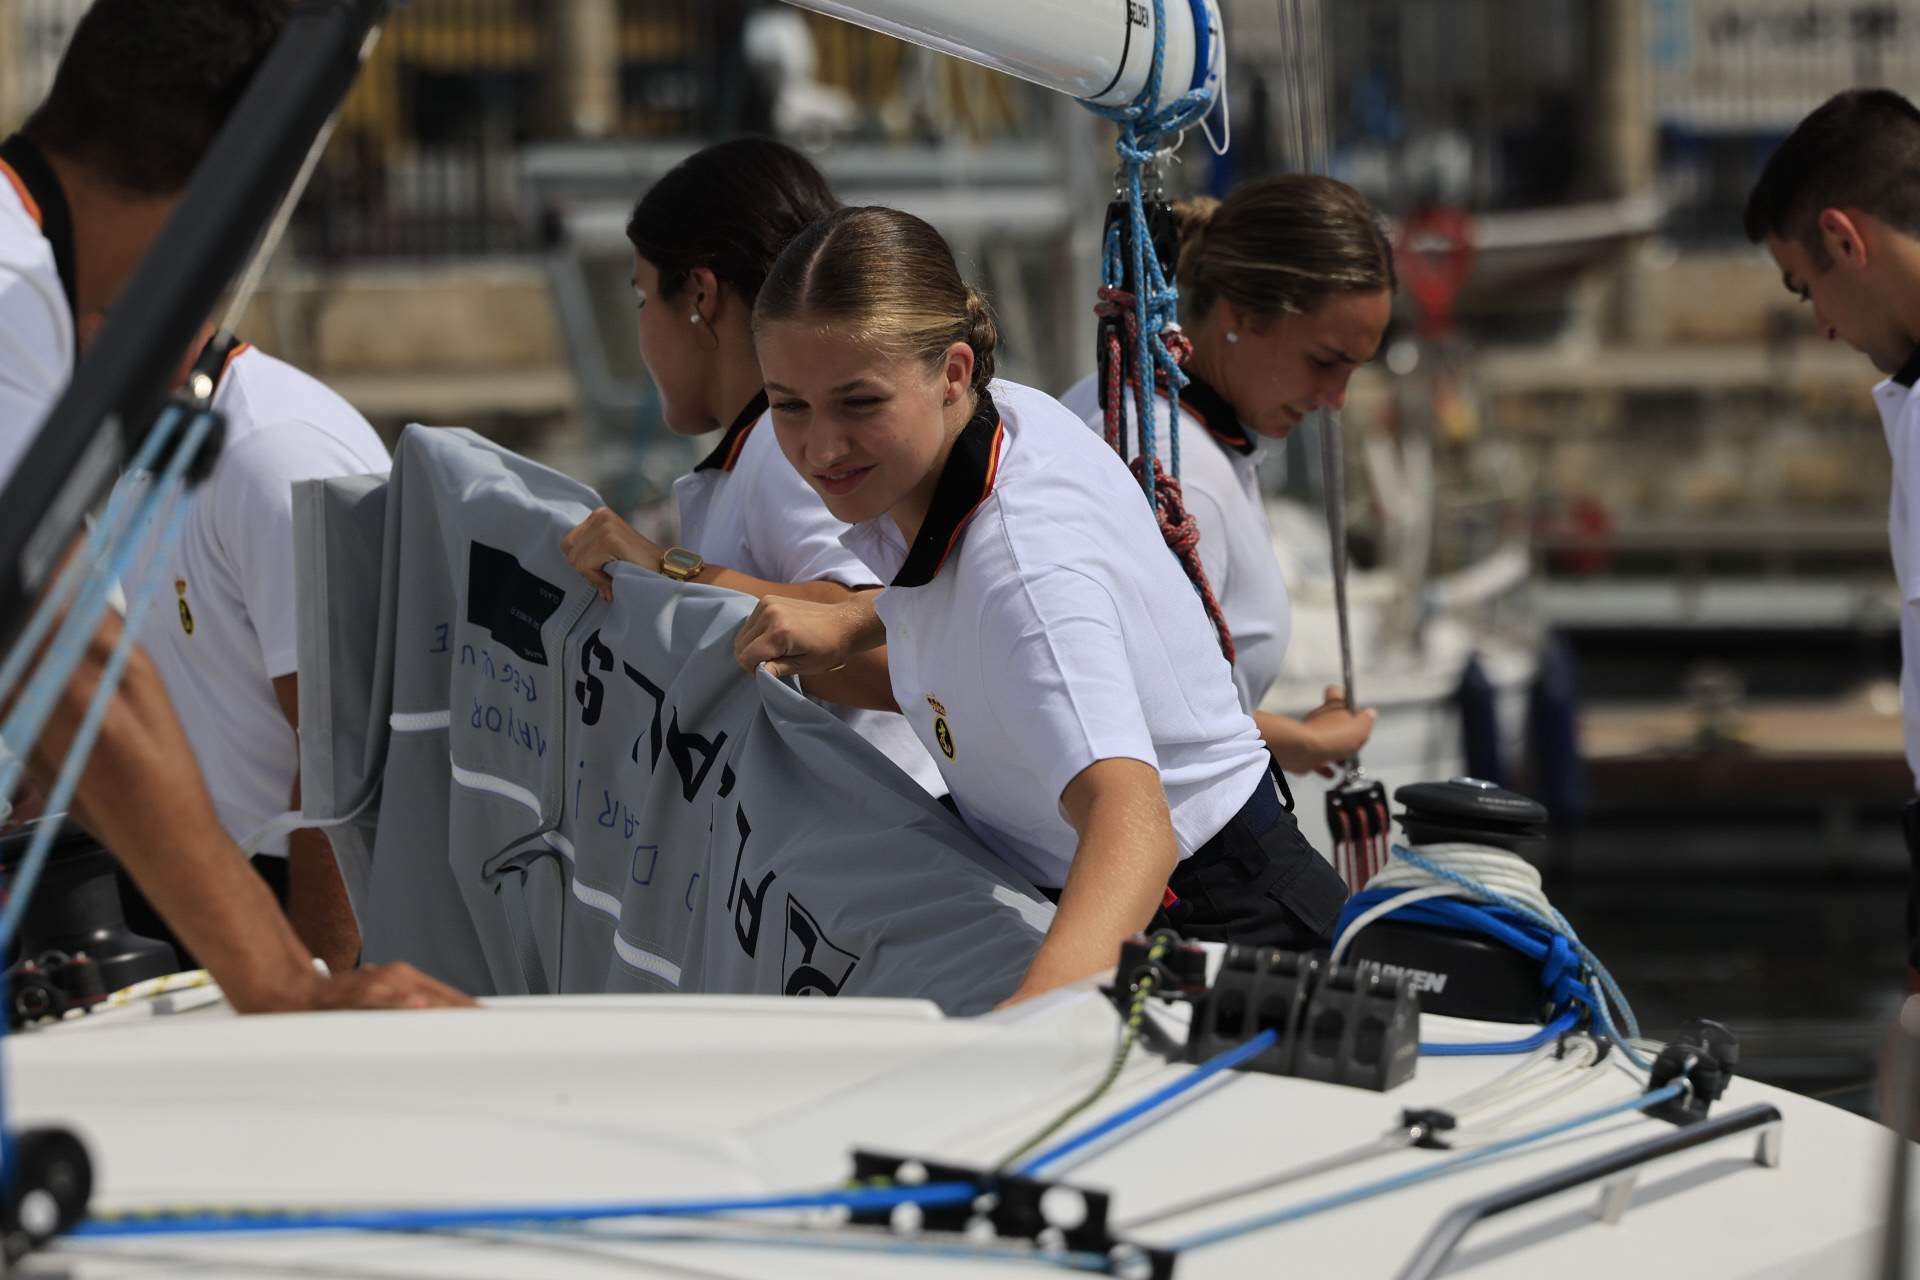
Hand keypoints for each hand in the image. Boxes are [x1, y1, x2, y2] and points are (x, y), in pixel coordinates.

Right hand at [248, 961, 473, 1012]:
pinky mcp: (355, 991)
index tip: (497, 1025)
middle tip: (494, 1029)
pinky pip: (382, 997)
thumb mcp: (380, 1011)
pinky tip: (420, 1005)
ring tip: (471, 1019)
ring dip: (445, 1007)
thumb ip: (408, 1019)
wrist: (294, 995)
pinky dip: (401, 1001)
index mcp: (406, 982)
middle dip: (469, 1013)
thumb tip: (437, 1030)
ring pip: (420, 994)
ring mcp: (377, 982)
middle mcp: (396, 977)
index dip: (473, 1012)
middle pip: (444, 996)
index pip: (450, 998)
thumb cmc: (338, 1007)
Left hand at [561, 507, 662, 600]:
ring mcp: (604, 526)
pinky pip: (586, 566)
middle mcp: (599, 515)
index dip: (583, 560)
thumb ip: (589, 551)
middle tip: (607, 573)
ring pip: (576, 560)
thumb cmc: (639, 565)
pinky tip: (615, 576)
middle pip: (568, 549)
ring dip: (593, 575)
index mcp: (598, 514)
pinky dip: (598, 578)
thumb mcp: (608, 552)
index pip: (568, 543)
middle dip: (585, 566)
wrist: (665, 571)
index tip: (603, 567)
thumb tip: (572, 562)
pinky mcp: (609, 539)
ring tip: (613, 574)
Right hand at [734, 595, 878, 679]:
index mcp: (779, 633)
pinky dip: (756, 633)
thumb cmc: (829, 648)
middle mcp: (769, 614)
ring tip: (775, 649)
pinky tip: (774, 637)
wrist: (843, 622)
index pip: (746, 657)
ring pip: (743, 633)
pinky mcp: (768, 599)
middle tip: (773, 662)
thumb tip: (759, 672)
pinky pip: (750, 622)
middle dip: (752, 658)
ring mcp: (767, 603)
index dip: (754, 670)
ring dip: (753, 645)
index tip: (771, 672)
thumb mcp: (807, 665)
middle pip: (740, 644)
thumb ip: (779, 669)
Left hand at [1300, 685, 1377, 776]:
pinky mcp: (1303, 750)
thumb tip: (1370, 714)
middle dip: (1345, 735)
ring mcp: (1309, 733)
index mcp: (1333, 707)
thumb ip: (1367, 720)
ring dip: (1336, 752)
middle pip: (1334, 721)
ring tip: (1343, 761)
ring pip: (1326, 741)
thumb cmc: (1334, 736)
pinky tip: (1331, 772)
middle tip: (1354, 745)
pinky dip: (1324, 765)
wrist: (1304, 751)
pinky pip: (1316, 758)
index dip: (1345, 698)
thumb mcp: (1360, 727)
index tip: (1353, 710)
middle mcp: (1319, 717)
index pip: (1336, 692)